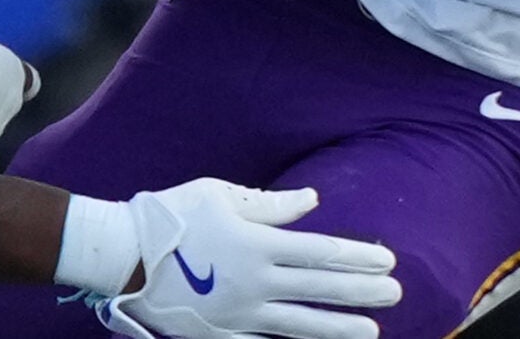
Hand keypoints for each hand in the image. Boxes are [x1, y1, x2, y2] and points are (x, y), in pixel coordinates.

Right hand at [97, 180, 400, 338]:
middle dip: (362, 292)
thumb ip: (270, 204)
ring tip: (372, 333)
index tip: (387, 261)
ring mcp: (239, 315)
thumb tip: (313, 201)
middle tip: (396, 295)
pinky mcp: (221, 334)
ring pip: (300, 325)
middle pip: (320, 289)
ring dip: (339, 328)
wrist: (123, 258)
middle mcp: (255, 283)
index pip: (321, 252)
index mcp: (257, 244)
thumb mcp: (220, 195)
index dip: (358, 257)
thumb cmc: (171, 217)